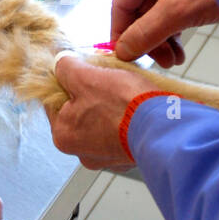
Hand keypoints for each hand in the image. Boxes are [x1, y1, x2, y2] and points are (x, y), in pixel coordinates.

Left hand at [47, 55, 148, 169]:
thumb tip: (60, 63)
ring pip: (100, 120)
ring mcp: (107, 156)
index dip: (65, 79)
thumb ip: (66, 68)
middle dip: (90, 90)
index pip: (53, 101)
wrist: (164, 127)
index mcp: (63, 135)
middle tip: (105, 74)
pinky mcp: (128, 155)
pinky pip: (120, 130)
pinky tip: (134, 103)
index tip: (79, 68)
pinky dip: (125, 116)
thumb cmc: (124, 104)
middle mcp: (82, 152)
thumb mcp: (86, 76)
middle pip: (78, 111)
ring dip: (109, 102)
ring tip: (124, 86)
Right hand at [111, 0, 218, 64]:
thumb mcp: (178, 12)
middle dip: (149, 39)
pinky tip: (180, 51)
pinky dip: (174, 32)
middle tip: (161, 62)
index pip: (122, 3)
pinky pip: (172, 11)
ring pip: (156, 14)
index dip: (121, 33)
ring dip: (162, 39)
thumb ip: (147, 33)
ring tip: (174, 60)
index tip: (127, 57)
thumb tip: (122, 51)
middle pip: (140, 11)